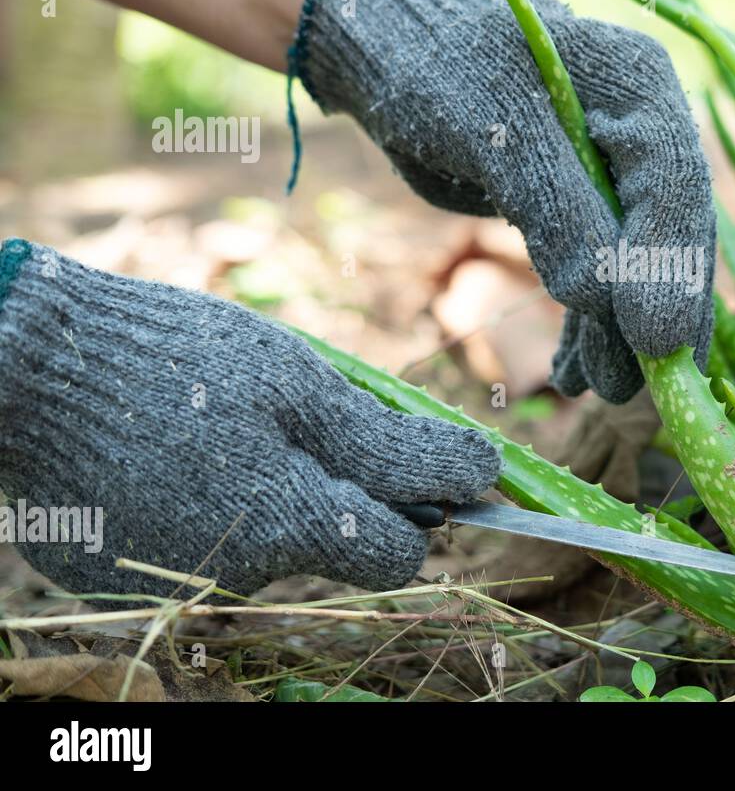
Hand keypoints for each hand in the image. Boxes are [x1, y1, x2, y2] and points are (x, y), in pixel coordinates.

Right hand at [0, 239, 500, 599]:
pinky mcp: (130, 577)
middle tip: (299, 421)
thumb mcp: (299, 383)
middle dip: (338, 489)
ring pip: (269, 542)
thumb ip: (392, 445)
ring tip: (223, 427)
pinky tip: (175, 454)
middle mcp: (237, 574)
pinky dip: (208, 507)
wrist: (32, 366)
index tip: (409, 462)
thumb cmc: (180, 359)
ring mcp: (179, 581)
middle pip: (332, 544)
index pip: (397, 556)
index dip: (416, 507)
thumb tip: (485, 472)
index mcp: (286, 525)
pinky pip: (206, 548)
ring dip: (271, 492)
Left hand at [292, 0, 715, 403]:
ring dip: (619, 332)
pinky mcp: (581, 208)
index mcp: (640, 85)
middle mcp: (644, 130)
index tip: (658, 340)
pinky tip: (574, 372)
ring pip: (635, 265)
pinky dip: (587, 324)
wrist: (385, 53)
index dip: (671, 264)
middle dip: (652, 313)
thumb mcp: (497, 131)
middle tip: (635, 387)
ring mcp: (615, 174)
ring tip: (601, 391)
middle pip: (669, 234)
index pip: (676, 183)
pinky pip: (598, 275)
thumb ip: (557, 210)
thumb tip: (605, 300)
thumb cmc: (436, 66)